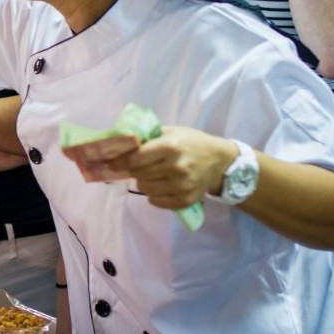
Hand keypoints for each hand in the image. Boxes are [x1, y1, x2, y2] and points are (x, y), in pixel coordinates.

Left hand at [110, 125, 235, 210]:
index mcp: (170, 147)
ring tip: (152, 175)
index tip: (113, 162)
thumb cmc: (191, 143)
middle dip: (135, 170)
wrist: (220, 162)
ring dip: (143, 182)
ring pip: (144, 189)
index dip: (122, 160)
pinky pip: (156, 202)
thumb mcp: (171, 132)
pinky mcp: (185, 200)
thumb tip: (119, 144)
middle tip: (140, 166)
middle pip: (138, 174)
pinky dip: (153, 195)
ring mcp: (181, 186)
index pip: (135, 158)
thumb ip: (147, 137)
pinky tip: (160, 186)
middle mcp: (176, 167)